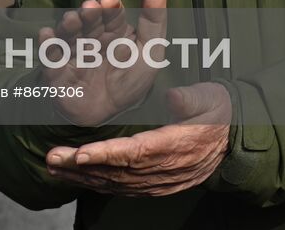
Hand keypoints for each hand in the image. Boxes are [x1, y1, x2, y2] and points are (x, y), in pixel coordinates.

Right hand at [43, 0, 166, 126]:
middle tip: (90, 8)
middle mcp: (90, 37)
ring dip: (68, 25)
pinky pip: (50, 56)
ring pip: (68, 34)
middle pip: (87, 21)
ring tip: (71, 20)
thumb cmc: (129, 82)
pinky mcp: (57, 70)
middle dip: (88, 13)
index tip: (109, 1)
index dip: (110, 6)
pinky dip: (47, 45)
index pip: (110, 14)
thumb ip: (154, 20)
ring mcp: (72, 52)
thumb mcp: (150, 52)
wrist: (107, 116)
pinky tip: (47, 35)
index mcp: (112, 32)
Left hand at [45, 82, 231, 195]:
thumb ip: (190, 99)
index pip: (136, 153)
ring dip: (82, 176)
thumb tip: (173, 97)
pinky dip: (96, 183)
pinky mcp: (154, 185)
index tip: (81, 155)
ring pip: (115, 182)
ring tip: (53, 166)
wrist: (232, 141)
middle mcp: (164, 169)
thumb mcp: (210, 98)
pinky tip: (75, 177)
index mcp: (175, 146)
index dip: (107, 155)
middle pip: (117, 171)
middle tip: (53, 158)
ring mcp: (158, 181)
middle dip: (81, 166)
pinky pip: (122, 188)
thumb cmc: (216, 113)